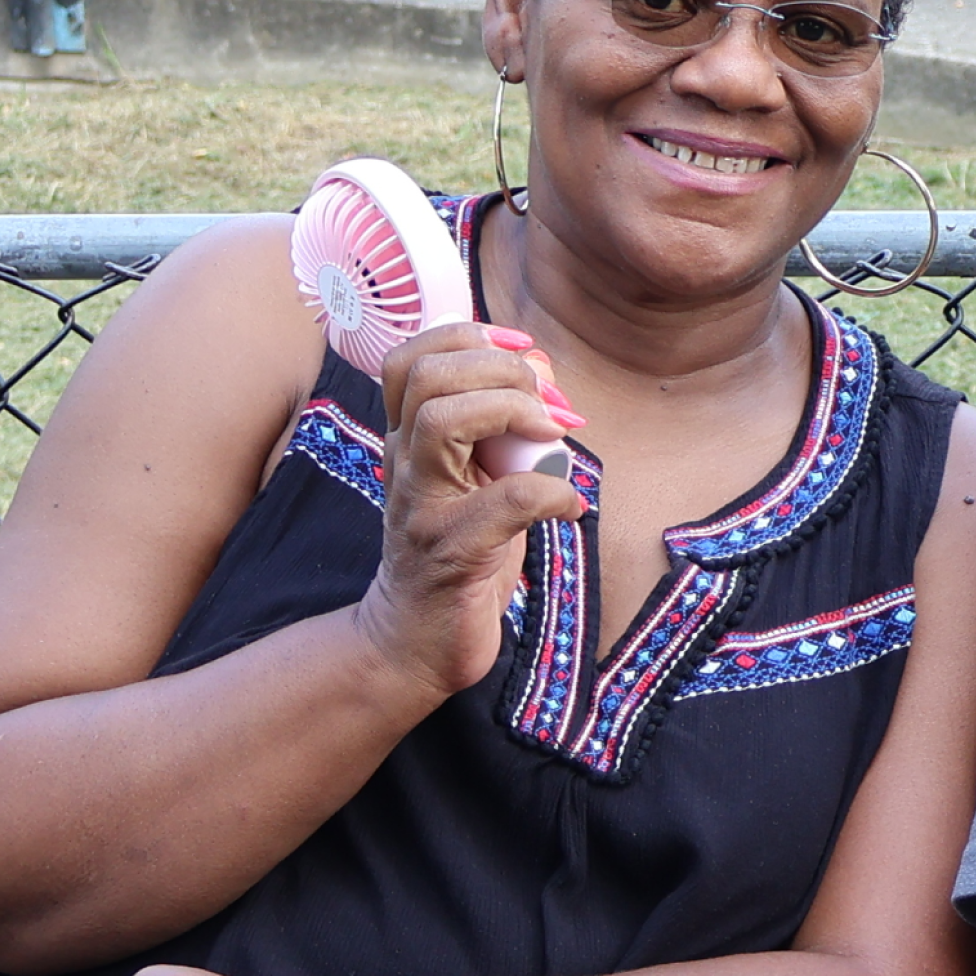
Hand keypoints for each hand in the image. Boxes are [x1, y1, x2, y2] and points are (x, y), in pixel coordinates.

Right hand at [359, 324, 586, 699]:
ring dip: (514, 412)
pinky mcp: (452, 551)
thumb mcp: (475, 477)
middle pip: (425, 375)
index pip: (411, 357)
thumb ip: (499, 428)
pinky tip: (572, 505)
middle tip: (548, 403)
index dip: (469, 335)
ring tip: (553, 437)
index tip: (524, 348)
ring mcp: (421, 505)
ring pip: (443, 420)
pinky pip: (508, 500)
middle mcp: (403, 462)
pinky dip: (555, 493)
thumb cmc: (458, 550)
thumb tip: (546, 377)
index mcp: (407, 437)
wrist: (415, 640)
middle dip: (501, 369)